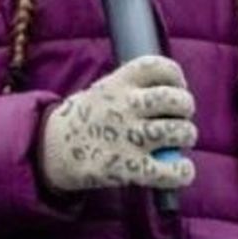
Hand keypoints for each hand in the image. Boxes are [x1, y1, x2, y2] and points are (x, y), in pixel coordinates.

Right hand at [40, 56, 196, 192]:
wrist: (51, 150)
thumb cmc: (87, 118)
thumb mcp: (103, 90)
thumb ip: (133, 88)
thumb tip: (174, 94)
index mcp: (117, 83)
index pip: (158, 67)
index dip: (175, 74)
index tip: (177, 85)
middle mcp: (124, 107)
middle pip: (175, 99)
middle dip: (185, 106)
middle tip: (180, 115)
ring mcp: (127, 138)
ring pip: (178, 132)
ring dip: (186, 135)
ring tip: (180, 138)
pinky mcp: (128, 169)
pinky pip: (169, 171)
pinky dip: (182, 171)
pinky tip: (180, 169)